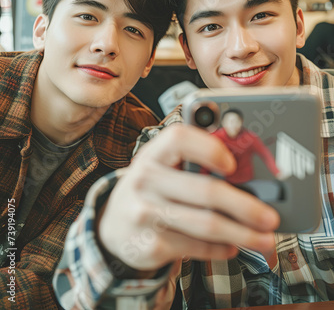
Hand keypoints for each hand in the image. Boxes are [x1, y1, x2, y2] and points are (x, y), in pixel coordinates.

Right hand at [98, 124, 279, 271]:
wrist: (113, 226)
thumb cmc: (152, 188)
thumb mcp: (163, 167)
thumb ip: (193, 161)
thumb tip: (246, 169)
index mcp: (153, 153)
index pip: (179, 138)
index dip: (208, 148)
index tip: (233, 163)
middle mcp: (145, 179)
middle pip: (205, 191)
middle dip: (245, 206)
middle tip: (270, 217)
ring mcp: (144, 213)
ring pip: (205, 225)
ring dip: (242, 234)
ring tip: (264, 239)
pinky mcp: (149, 244)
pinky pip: (195, 247)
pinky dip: (220, 249)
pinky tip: (232, 247)